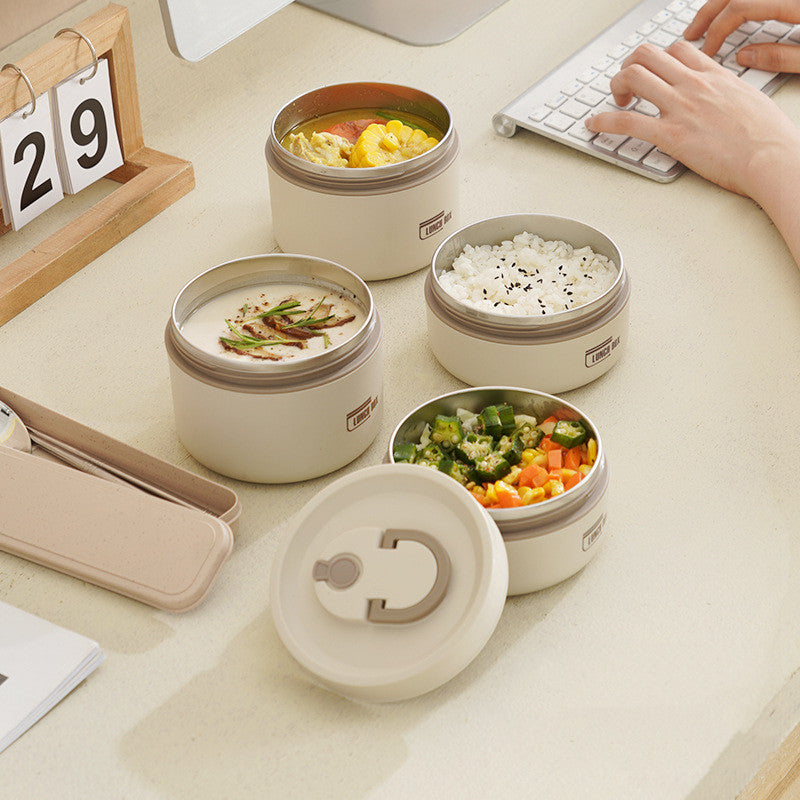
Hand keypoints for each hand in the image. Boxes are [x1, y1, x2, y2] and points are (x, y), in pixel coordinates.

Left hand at [585, 41, 799, 197]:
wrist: (771, 157)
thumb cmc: (768, 137)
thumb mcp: (750, 101)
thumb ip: (727, 94)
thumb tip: (720, 99)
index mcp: (715, 76)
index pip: (678, 50)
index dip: (658, 59)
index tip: (652, 75)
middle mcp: (694, 85)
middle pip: (648, 55)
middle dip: (629, 68)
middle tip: (627, 88)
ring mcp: (680, 107)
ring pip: (634, 77)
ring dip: (616, 87)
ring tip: (616, 104)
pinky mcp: (670, 135)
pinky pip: (626, 122)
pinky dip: (603, 122)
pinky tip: (593, 126)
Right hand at [684, 0, 799, 70]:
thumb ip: (779, 57)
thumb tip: (745, 57)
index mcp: (793, 2)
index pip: (740, 7)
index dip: (717, 29)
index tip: (707, 50)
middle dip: (709, 12)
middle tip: (692, 32)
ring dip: (721, 5)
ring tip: (708, 22)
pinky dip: (739, 3)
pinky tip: (734, 14)